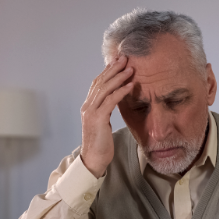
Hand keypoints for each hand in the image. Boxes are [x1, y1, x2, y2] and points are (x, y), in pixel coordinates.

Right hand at [80, 56, 133, 177]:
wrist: (93, 160)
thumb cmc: (100, 144)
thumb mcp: (103, 124)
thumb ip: (106, 111)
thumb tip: (114, 101)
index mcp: (88, 107)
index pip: (97, 84)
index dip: (107, 72)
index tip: (117, 62)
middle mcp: (88, 107)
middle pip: (101, 82)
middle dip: (113, 69)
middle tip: (124, 58)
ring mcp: (91, 112)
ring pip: (105, 89)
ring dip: (119, 77)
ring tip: (130, 68)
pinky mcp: (98, 119)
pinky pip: (111, 101)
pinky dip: (121, 91)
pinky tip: (130, 85)